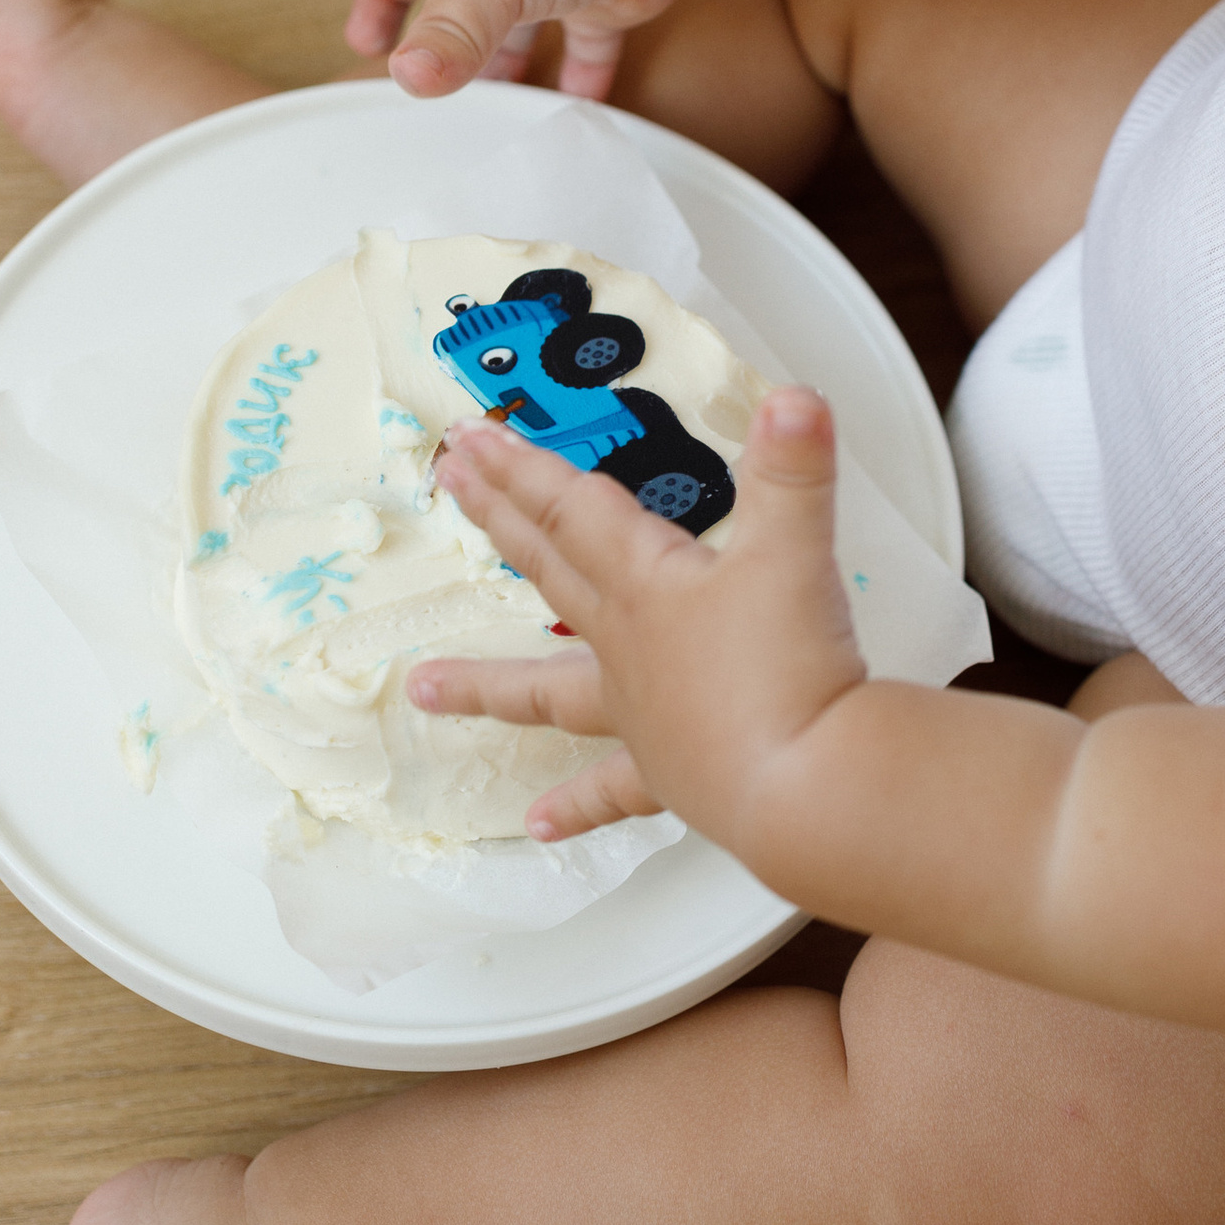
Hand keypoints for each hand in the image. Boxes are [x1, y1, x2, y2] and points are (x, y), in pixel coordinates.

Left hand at [409, 385, 865, 843]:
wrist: (802, 785)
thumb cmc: (789, 670)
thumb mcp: (795, 553)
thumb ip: (793, 472)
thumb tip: (794, 400)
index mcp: (649, 583)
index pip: (574, 507)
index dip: (525, 465)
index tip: (471, 438)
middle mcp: (626, 645)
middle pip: (548, 566)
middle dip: (499, 516)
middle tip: (445, 481)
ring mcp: (638, 714)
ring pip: (546, 691)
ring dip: (484, 686)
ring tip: (422, 689)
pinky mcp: (667, 774)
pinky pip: (609, 791)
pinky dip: (575, 807)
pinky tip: (540, 824)